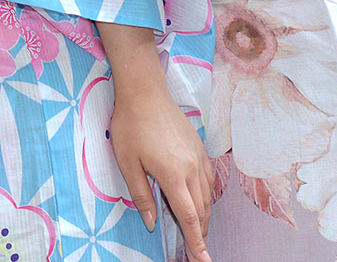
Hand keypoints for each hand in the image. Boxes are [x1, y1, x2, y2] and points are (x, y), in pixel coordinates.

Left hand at [108, 79, 215, 261]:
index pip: (190, 217)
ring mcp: (199, 158)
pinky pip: (209, 180)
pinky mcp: (199, 149)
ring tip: (196, 231)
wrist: (144, 92)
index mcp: (173, 175)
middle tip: (196, 251)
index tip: (203, 260)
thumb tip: (152, 222)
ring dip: (203, 216)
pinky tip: (199, 200)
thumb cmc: (130, 125)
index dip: (197, 242)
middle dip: (201, 233)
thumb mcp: (128, 162)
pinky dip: (206, 196)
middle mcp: (192, 169)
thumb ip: (141, 195)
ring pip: (208, 197)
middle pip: (202, 211)